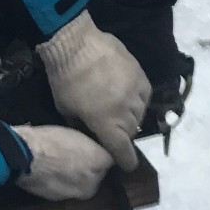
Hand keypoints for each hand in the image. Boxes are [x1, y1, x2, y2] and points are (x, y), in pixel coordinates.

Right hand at [11, 124, 111, 200]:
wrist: (25, 156)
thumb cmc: (51, 139)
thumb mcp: (77, 133)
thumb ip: (91, 146)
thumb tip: (93, 149)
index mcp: (101, 162)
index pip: (110, 159)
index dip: (100, 153)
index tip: (93, 148)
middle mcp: (94, 181)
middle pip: (97, 174)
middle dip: (89, 167)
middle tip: (74, 155)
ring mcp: (77, 193)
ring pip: (82, 184)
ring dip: (76, 177)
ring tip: (61, 164)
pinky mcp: (61, 201)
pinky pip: (66, 190)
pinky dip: (62, 183)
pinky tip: (51, 172)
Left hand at [37, 10, 150, 170]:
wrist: (76, 44)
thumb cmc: (65, 80)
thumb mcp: (66, 111)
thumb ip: (83, 127)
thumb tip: (92, 135)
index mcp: (107, 123)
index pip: (124, 150)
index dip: (127, 161)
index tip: (128, 165)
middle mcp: (126, 110)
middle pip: (132, 131)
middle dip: (124, 134)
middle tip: (114, 130)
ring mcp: (136, 91)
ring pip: (140, 113)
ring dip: (131, 116)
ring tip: (119, 111)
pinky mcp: (141, 74)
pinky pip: (144, 95)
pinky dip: (137, 100)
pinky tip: (127, 96)